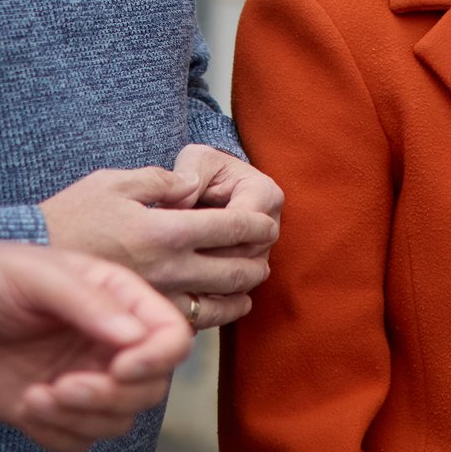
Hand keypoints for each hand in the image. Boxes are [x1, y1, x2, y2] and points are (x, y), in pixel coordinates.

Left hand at [0, 242, 193, 451]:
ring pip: (118, 421)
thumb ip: (88, 302)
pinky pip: (78, 443)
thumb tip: (136, 336)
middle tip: (63, 387)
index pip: (171, 338)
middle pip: (151, 389)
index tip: (119, 367)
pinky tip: (24, 405)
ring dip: (80, 418)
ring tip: (34, 397)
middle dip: (110, 397)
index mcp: (120, 301)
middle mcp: (110, 344)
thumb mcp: (37, 275)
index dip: (156, 359)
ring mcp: (84, 379)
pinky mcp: (54, 411)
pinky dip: (56, 434)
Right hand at [37, 163, 279, 326]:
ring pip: (224, 302)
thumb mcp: (111, 182)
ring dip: (244, 287)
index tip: (266, 219)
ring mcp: (159, 299)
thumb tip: (194, 186)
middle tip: (263, 246)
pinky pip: (197, 323)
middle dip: (259, 255)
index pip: (232, 227)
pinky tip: (223, 301)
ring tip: (249, 274)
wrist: (26, 267)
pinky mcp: (146, 321)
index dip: (258, 222)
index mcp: (164, 230)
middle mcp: (168, 269)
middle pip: (237, 267)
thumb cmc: (68, 217)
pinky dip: (219, 312)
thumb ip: (160, 180)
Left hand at [169, 144, 284, 328]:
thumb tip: (181, 201)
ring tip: (178, 273)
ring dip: (212, 279)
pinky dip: (213, 292)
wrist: (211, 186)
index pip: (246, 225)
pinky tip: (186, 288)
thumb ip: (189, 173)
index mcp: (265, 193)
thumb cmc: (202, 171)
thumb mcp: (195, 159)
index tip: (182, 234)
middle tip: (178, 259)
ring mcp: (264, 251)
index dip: (213, 234)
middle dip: (212, 259)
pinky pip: (238, 291)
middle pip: (247, 256)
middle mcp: (272, 225)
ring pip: (244, 278)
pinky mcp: (252, 271)